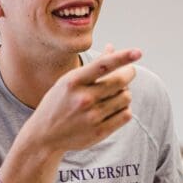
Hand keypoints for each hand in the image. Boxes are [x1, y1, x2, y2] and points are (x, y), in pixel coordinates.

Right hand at [16, 44, 141, 151]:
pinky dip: (124, 109)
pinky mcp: (99, 132)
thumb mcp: (69, 81)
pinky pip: (126, 115)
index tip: (138, 52)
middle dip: (128, 74)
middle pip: (120, 81)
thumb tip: (112, 47)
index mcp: (73, 82)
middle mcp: (83, 98)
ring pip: (126, 97)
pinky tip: (114, 108)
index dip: (123, 57)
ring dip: (125, 93)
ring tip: (115, 94)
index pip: (103, 65)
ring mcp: (92, 116)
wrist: (44, 135)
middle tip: (128, 72)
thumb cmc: (59, 102)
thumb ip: (93, 66)